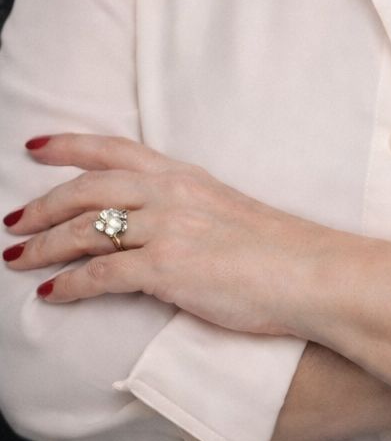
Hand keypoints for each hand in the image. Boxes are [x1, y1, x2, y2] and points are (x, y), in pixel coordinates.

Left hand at [2, 133, 338, 336]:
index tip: (36, 146)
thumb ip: (187, 211)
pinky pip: (102, 274)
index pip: (116, 149)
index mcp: (185, 176)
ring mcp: (168, 229)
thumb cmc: (279, 251)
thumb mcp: (226, 212)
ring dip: (43, 246)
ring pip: (85, 229)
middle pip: (88, 188)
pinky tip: (52, 295)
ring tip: (17, 260)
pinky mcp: (168, 268)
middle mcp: (172, 193)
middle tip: (13, 220)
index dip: (71, 145)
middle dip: (42, 204)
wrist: (311, 272)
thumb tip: (154, 228)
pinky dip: (70, 285)